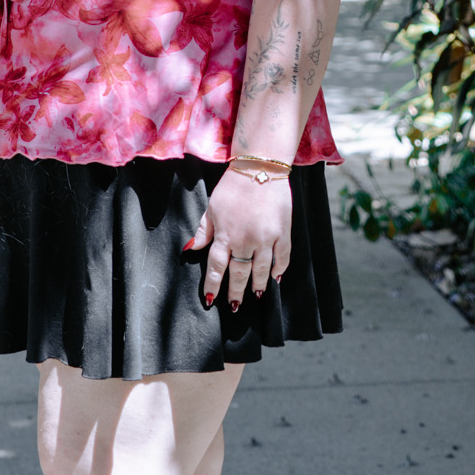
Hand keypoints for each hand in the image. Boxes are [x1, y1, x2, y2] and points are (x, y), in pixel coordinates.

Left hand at [185, 168, 292, 309]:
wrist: (260, 168)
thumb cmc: (233, 187)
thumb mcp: (212, 207)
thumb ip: (204, 230)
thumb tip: (191, 248)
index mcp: (225, 234)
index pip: (217, 267)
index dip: (213, 284)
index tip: (210, 299)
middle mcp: (245, 240)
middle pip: (239, 273)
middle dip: (236, 291)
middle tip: (234, 306)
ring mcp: (266, 238)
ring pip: (261, 270)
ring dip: (257, 284)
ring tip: (255, 295)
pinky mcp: (283, 233)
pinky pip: (282, 258)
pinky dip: (279, 269)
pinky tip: (275, 278)